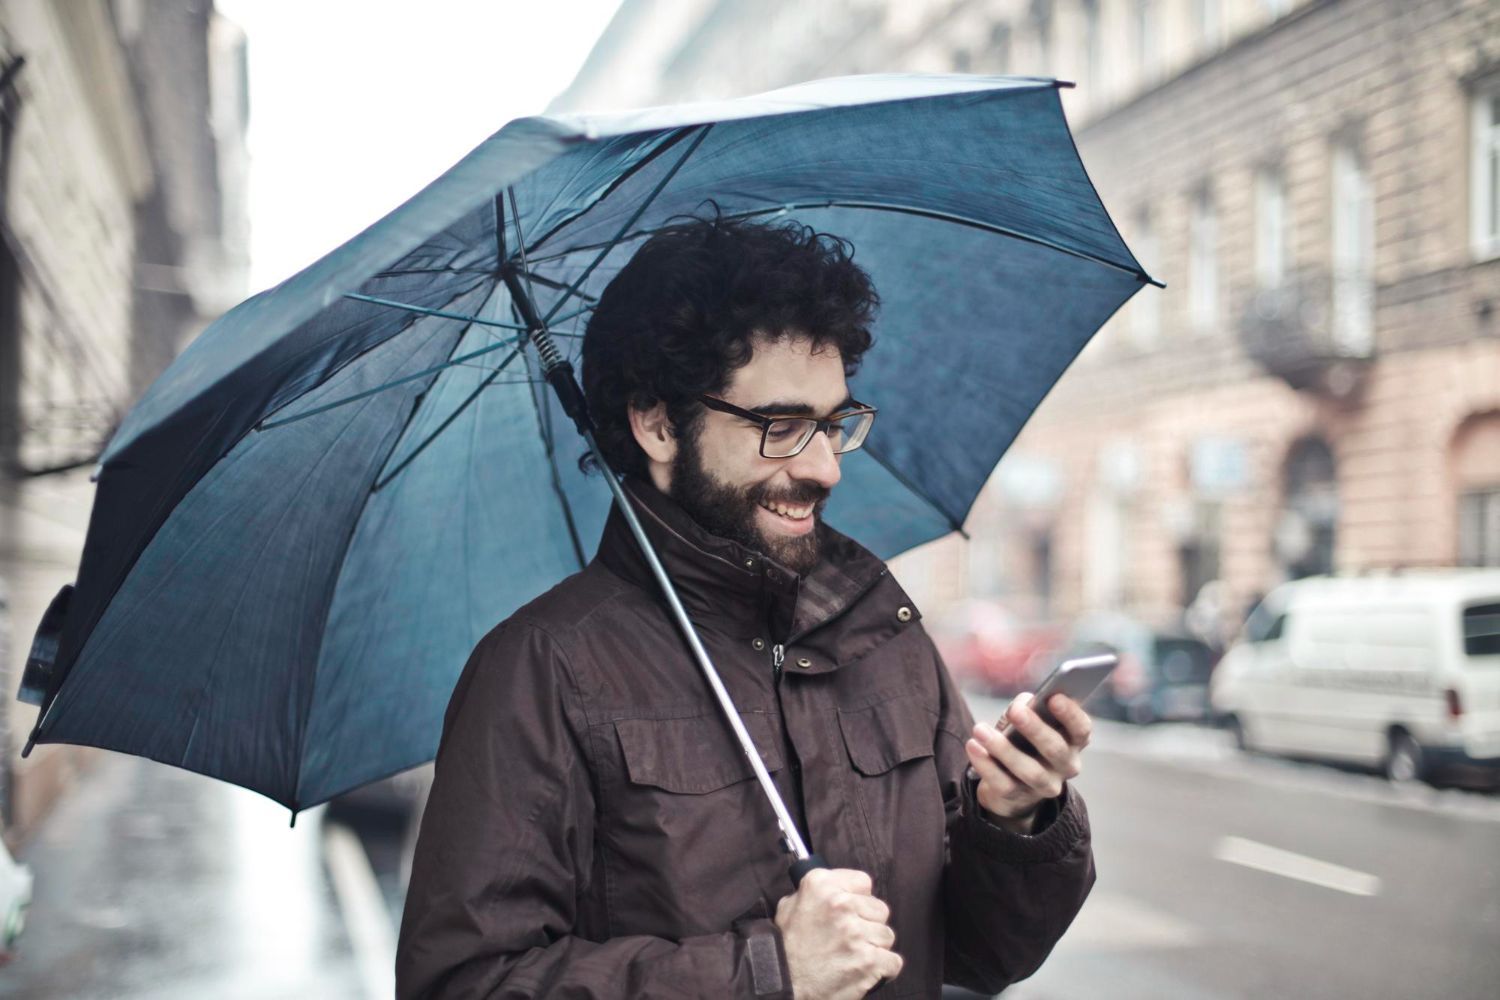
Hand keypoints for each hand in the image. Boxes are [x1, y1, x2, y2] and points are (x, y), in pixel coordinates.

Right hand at [774, 867, 902, 999]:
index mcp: (821, 885)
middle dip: (869, 924)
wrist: (784, 984)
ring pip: (887, 935)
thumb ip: (814, 893)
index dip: (859, 899)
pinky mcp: (868, 961)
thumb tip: (834, 888)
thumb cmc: (786, 947)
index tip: (852, 911)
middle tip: (851, 938)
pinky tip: (867, 970)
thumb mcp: (790, 906)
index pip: (863, 883)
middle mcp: (840, 904)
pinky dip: (884, 969)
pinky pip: (893, 961)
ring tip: (855, 956)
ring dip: (875, 947)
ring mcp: (856, 933)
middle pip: (879, 909)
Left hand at [964, 693, 1091, 832]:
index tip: (1054, 697)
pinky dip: (985, 764)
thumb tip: (1024, 703)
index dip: (1070, 714)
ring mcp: (1043, 785)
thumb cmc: (1024, 741)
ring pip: (1029, 770)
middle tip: (1015, 711)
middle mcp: (1065, 766)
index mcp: (1073, 742)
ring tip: (980, 730)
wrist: (1011, 784)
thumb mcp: (1030, 722)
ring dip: (1003, 748)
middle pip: (1055, 750)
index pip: (1081, 729)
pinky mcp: (1018, 797)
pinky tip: (973, 746)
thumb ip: (1030, 709)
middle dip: (1035, 729)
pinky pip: (1002, 783)